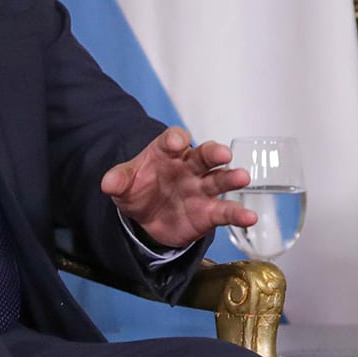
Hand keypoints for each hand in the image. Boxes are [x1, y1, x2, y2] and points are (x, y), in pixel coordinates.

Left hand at [101, 126, 253, 249]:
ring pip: (219, 179)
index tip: (176, 143)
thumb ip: (118, 180)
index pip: (174, 138)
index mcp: (168, 152)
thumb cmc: (140, 189)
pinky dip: (239, 214)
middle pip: (204, 154)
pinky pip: (226, 211)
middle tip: (222, 154)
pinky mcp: (209, 212)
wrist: (148, 217)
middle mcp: (190, 166)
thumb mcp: (123, 184)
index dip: (175, 139)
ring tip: (242, 177)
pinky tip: (250, 217)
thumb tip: (107, 182)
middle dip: (214, 152)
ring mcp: (202, 188)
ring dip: (231, 178)